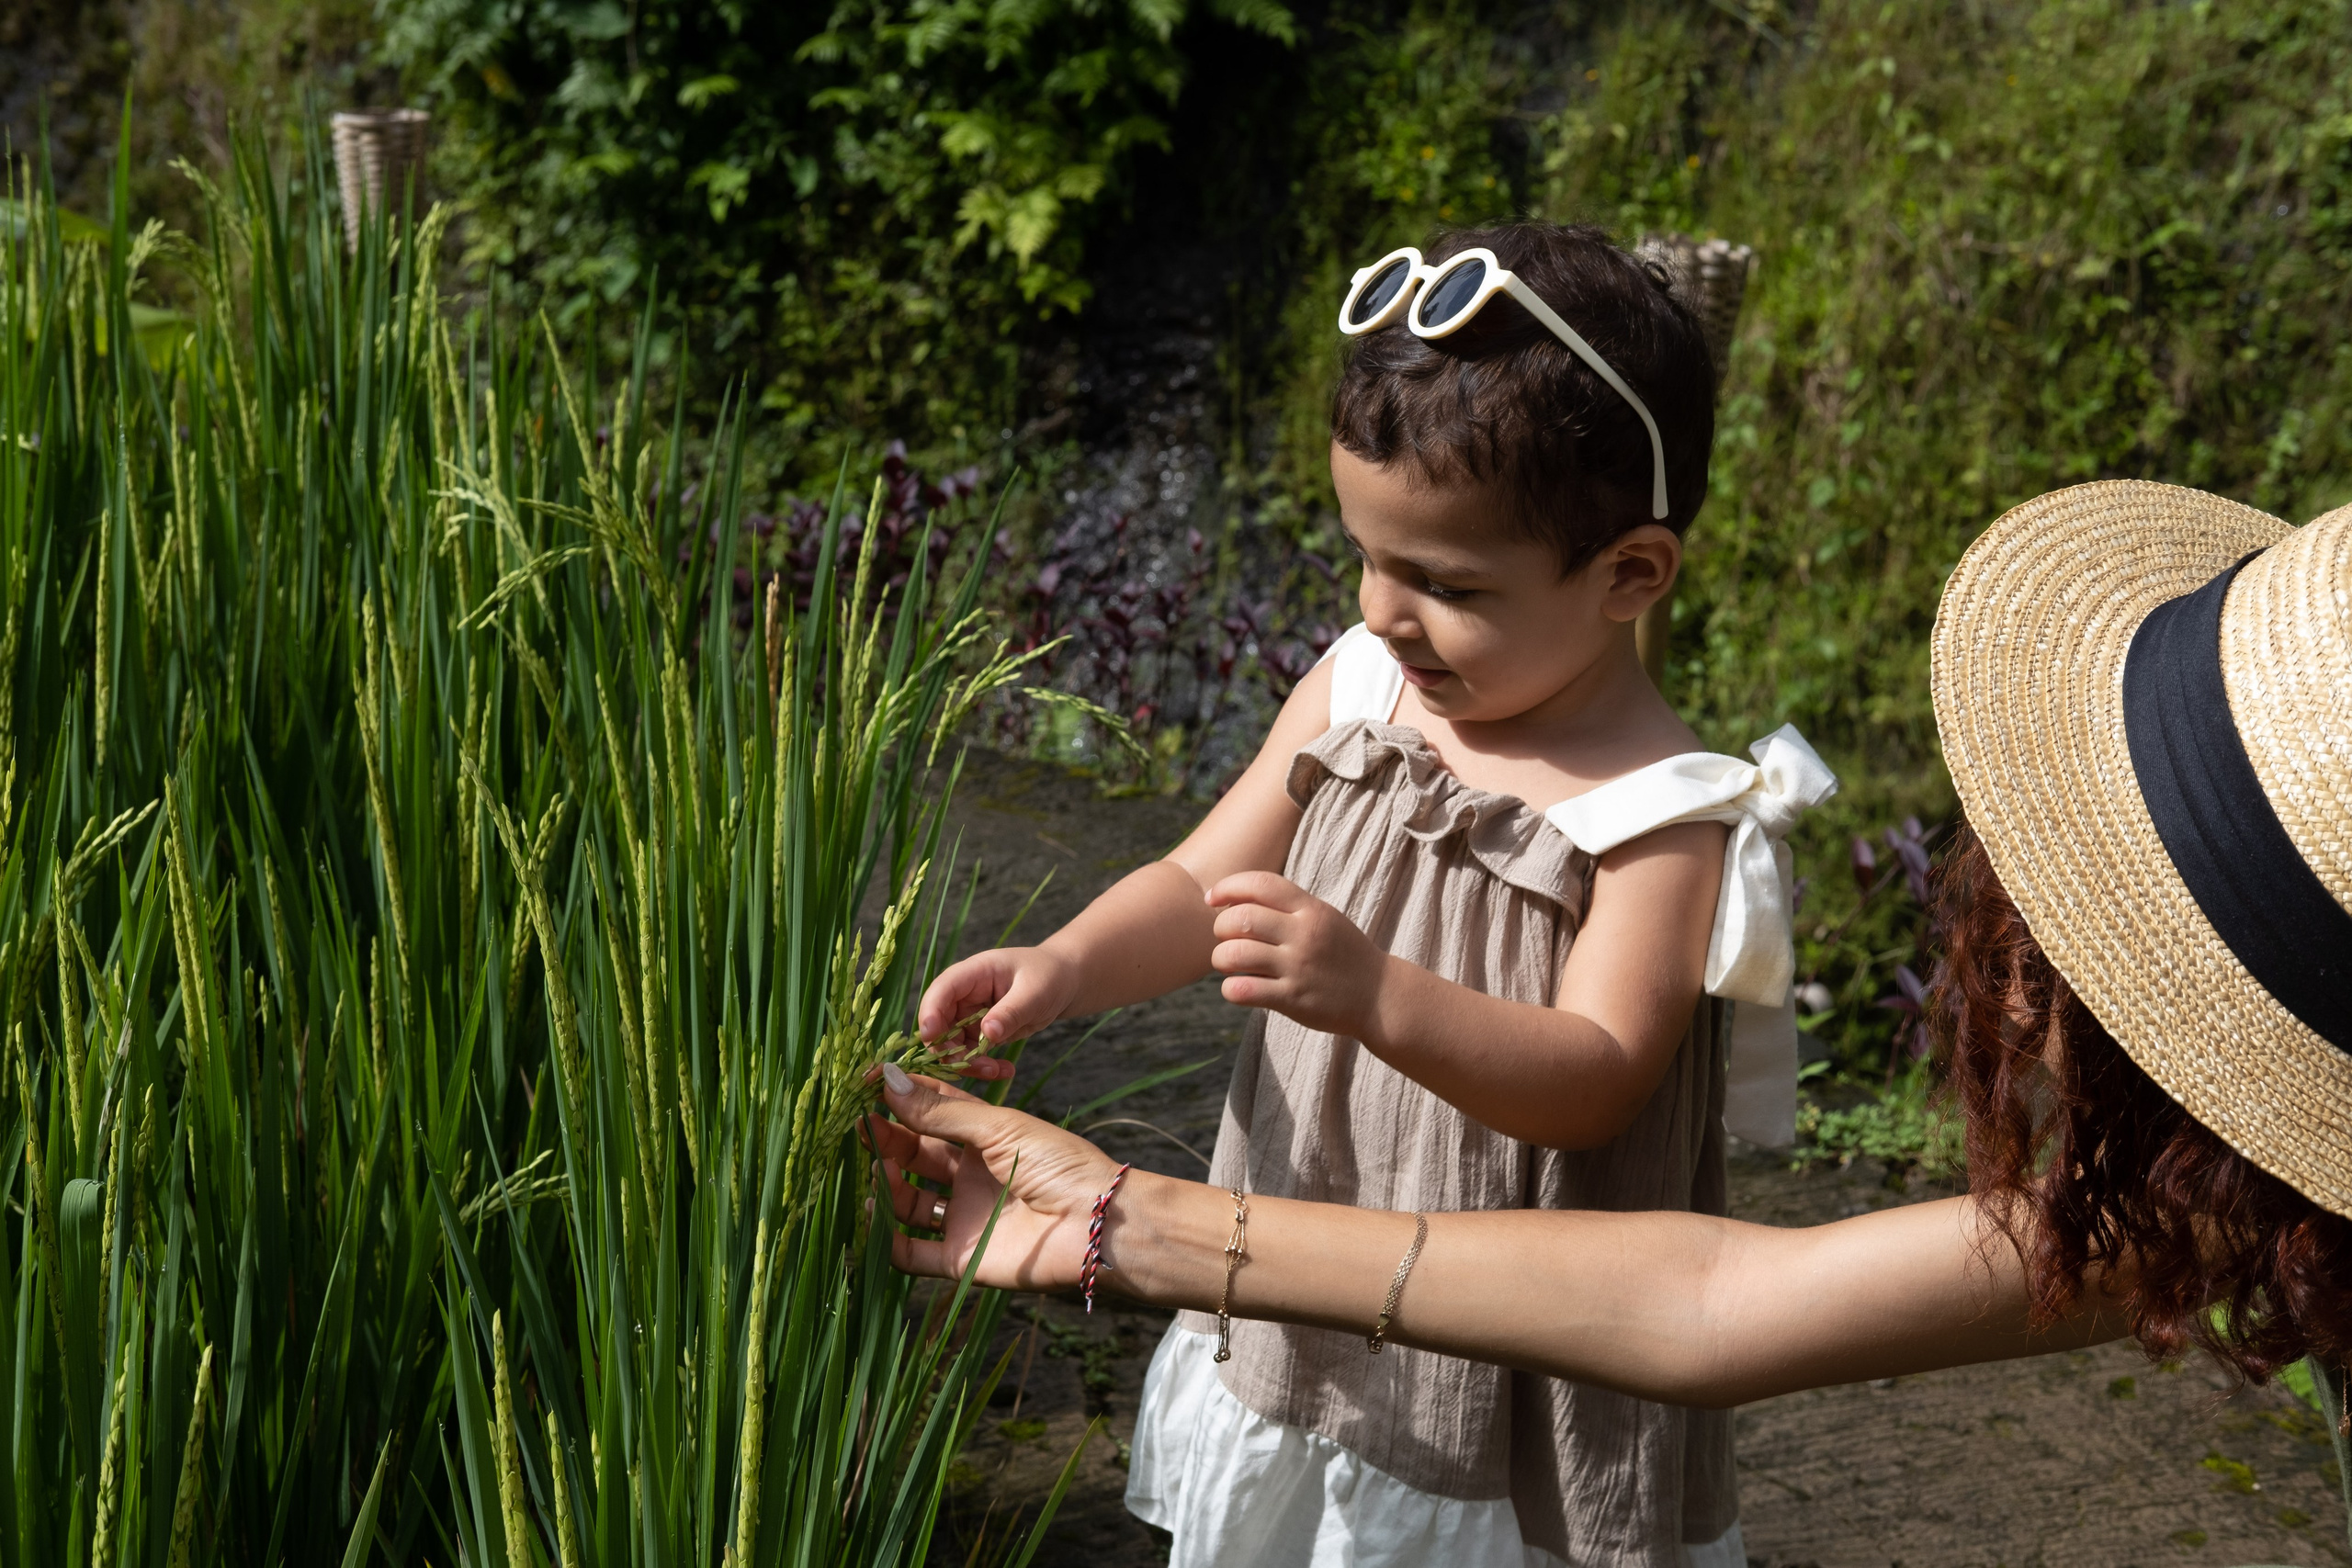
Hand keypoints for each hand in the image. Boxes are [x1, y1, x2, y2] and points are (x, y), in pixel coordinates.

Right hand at [866, 1065, 1120, 1289]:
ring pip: (908, 1201)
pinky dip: (886, 1240)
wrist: (1095, 1224)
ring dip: (884, 1186)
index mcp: (985, 1137)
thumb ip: (942, 1111)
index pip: (933, 1111)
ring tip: (862, 1169)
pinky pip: (912, 1253)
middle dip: (886, 1140)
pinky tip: (866, 1217)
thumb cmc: (1059, 1164)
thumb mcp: (999, 1128)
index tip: (865, 1084)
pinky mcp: (960, 1257)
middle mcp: (970, 1176)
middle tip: (855, 1127)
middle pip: (915, 1155)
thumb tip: (890, 1078)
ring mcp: (964, 1216)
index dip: (901, 1098)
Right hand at [914, 946, 1079, 1081]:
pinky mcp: (977, 1032)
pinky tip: (1005, 1070)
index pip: (941, 990)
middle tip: (980, 1067)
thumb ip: (1010, 1011)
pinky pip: (969, 1054)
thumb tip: (987, 1033)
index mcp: (974, 973)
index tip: (931, 1037)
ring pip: (950, 1045)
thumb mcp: (1035, 992)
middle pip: (939, 1024)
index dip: (930, 1013)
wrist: (1063, 984)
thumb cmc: (1049, 976)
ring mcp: (969, 1014)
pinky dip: (982, 1066)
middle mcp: (965, 994)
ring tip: (997, 1071)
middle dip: (951, 1050)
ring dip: (968, 1063)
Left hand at [1206, 872, 1388, 1038]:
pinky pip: (1243, 990)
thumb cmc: (1344, 954)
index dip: (1228, 887)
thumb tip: (1238, 897)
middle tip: (1224, 938)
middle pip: (1240, 918)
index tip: (1212, 898)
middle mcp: (1303, 935)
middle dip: (1220, 927)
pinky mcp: (1293, 999)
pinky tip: (1238, 988)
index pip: (1260, 884)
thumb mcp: (1325, 917)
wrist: (1380, 996)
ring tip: (1228, 964)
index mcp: (1310, 909)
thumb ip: (1288, 905)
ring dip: (1220, 958)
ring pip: (1234, 954)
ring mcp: (1297, 968)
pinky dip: (1230, 988)